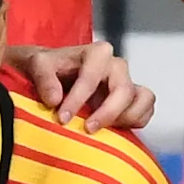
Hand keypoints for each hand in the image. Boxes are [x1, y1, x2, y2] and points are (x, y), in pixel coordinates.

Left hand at [10, 41, 156, 131]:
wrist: (52, 73)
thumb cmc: (48, 67)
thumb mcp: (37, 64)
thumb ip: (44, 78)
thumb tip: (55, 99)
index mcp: (96, 53)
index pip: (93, 76)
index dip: (79, 99)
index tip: (63, 118)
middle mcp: (115, 66)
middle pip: (124, 90)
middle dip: (107, 113)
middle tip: (88, 129)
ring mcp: (126, 82)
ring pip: (143, 99)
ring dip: (126, 118)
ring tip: (104, 130)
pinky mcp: (130, 99)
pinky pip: (146, 110)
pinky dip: (136, 122)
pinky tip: (114, 129)